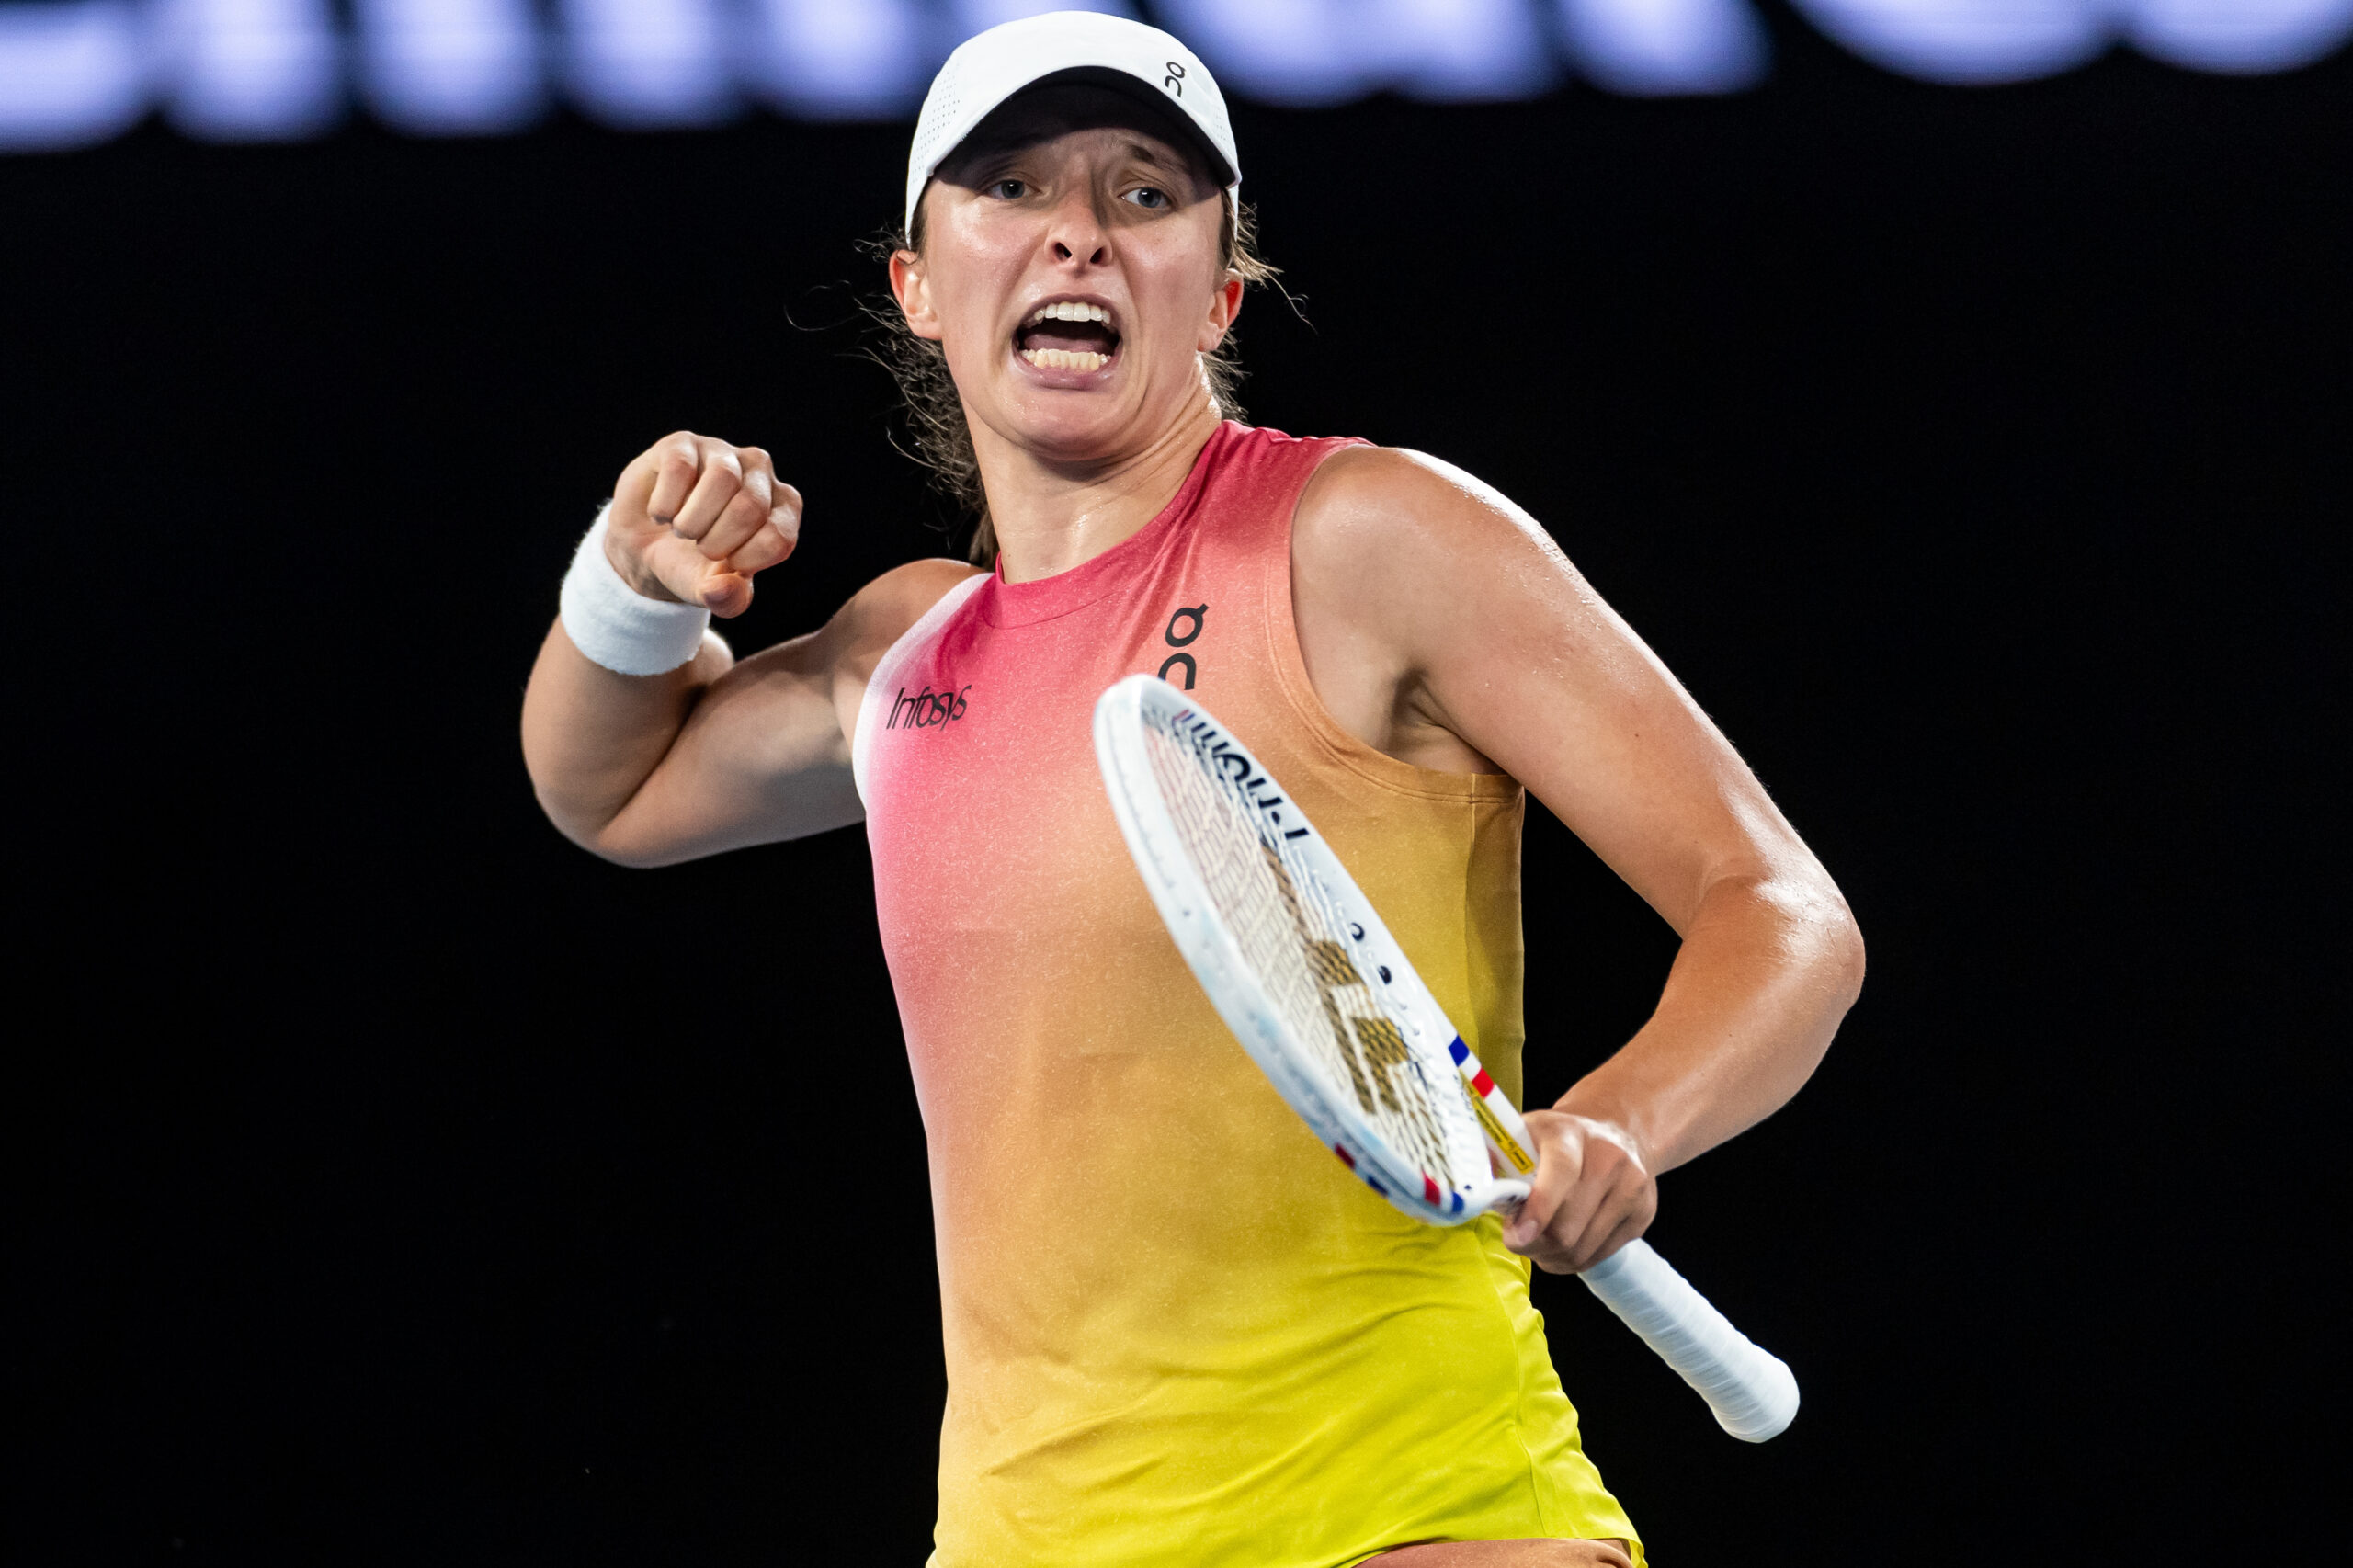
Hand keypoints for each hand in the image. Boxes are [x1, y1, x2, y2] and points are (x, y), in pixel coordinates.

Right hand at [606, 432, 801, 618]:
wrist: (645, 547)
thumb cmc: (691, 564)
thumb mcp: (711, 591)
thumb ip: (727, 599)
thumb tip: (721, 588)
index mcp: (782, 507)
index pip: (779, 537)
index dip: (745, 562)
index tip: (724, 566)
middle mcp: (760, 472)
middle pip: (750, 507)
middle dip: (715, 542)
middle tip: (698, 546)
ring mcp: (723, 452)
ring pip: (723, 478)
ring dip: (692, 520)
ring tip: (681, 530)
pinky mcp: (684, 444)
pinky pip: (681, 468)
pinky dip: (665, 504)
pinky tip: (661, 514)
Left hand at [1500, 1110, 1657, 1274]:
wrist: (1616, 1131)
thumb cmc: (1557, 1140)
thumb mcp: (1524, 1134)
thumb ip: (1498, 1160)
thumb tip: (1473, 1192)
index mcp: (1571, 1132)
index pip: (1561, 1172)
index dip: (1538, 1209)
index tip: (1516, 1236)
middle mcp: (1609, 1157)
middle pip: (1569, 1225)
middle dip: (1534, 1243)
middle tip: (1516, 1239)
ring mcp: (1632, 1187)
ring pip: (1583, 1248)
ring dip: (1551, 1256)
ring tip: (1537, 1243)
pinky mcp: (1644, 1214)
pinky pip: (1599, 1255)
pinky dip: (1573, 1260)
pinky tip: (1560, 1245)